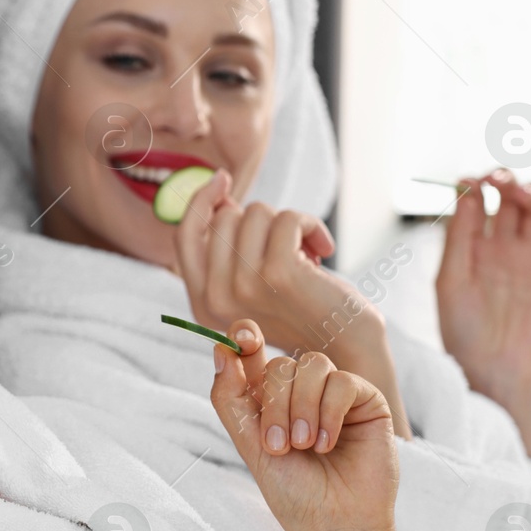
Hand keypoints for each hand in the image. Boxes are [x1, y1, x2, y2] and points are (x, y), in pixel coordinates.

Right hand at [177, 171, 411, 437]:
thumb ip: (227, 255)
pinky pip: (287, 218)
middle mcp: (216, 299)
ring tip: (305, 255)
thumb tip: (222, 199)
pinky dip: (311, 226)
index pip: (184, 237)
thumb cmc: (304, 311)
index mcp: (203, 304)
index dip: (199, 201)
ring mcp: (244, 287)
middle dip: (260, 220)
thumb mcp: (251, 289)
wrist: (347, 349)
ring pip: (256, 213)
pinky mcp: (277, 274)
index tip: (223, 180)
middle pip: (224, 218)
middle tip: (285, 247)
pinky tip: (323, 250)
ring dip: (288, 223)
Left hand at [209, 318, 400, 530]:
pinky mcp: (365, 401)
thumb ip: (230, 398)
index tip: (240, 340)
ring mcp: (333, 394)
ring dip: (302, 407)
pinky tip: (328, 444)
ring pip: (312, 365)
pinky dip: (329, 412)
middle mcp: (300, 392)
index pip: (253, 352)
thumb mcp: (249, 444)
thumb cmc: (292, 491)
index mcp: (268, 399)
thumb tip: (219, 350)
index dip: (244, 338)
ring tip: (305, 447)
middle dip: (275, 404)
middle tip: (279, 446)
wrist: (333, 524)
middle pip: (280, 364)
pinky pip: (342, 381)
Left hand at [436, 169, 530, 459]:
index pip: (475, 202)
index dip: (474, 185)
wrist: (496, 366)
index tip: (469, 178)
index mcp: (471, 247)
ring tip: (524, 192)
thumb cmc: (463, 329)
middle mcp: (501, 247)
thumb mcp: (450, 280)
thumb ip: (457, 237)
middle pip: (508, 199)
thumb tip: (464, 192)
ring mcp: (530, 257)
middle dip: (505, 182)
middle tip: (499, 179)